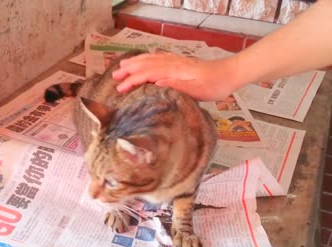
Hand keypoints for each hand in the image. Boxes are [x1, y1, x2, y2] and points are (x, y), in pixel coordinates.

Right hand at [112, 52, 240, 100]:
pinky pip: (158, 58)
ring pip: (150, 59)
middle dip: (128, 70)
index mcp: (173, 71)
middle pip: (145, 64)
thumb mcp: (196, 91)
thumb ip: (175, 86)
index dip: (131, 81)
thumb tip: (155, 84)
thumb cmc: (214, 86)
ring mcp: (175, 61)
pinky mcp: (180, 62)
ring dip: (135, 63)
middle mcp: (172, 63)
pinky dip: (146, 58)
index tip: (120, 89)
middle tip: (114, 77)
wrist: (229, 74)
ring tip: (122, 67)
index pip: (147, 74)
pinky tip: (144, 60)